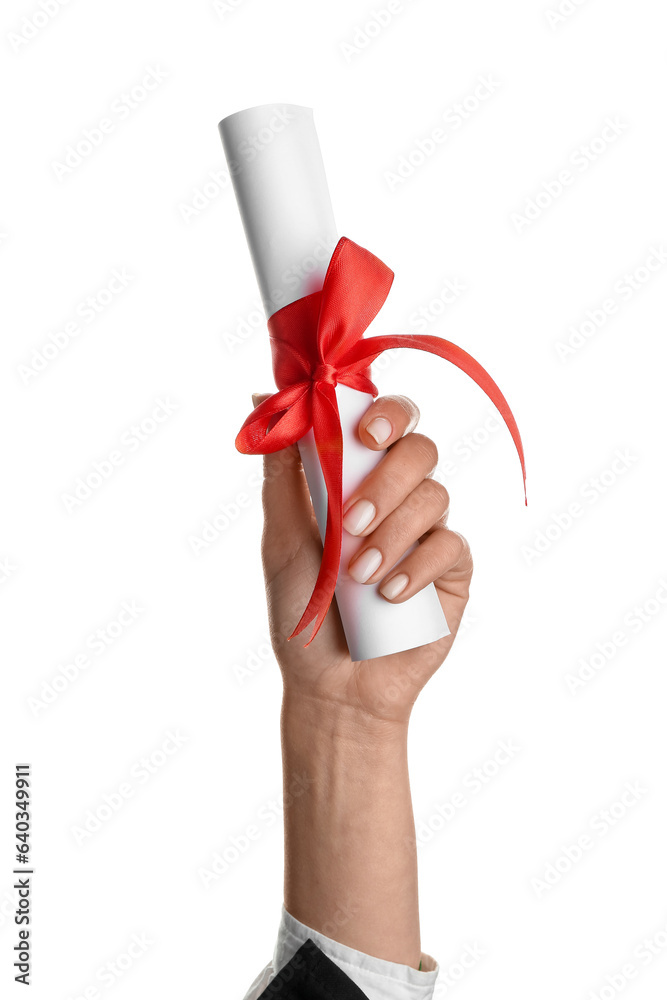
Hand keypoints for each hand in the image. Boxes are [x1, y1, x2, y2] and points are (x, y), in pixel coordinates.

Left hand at [256, 393, 472, 725]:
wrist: (332, 684)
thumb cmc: (304, 609)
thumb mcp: (282, 537)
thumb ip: (281, 472)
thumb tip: (260, 401)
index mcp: (361, 478)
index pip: (387, 421)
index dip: (385, 413)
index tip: (363, 432)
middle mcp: (400, 496)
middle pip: (419, 448)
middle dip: (386, 480)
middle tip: (352, 522)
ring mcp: (430, 531)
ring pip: (435, 495)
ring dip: (392, 533)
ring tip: (359, 576)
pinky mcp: (453, 570)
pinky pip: (450, 545)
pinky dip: (415, 567)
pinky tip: (388, 597)